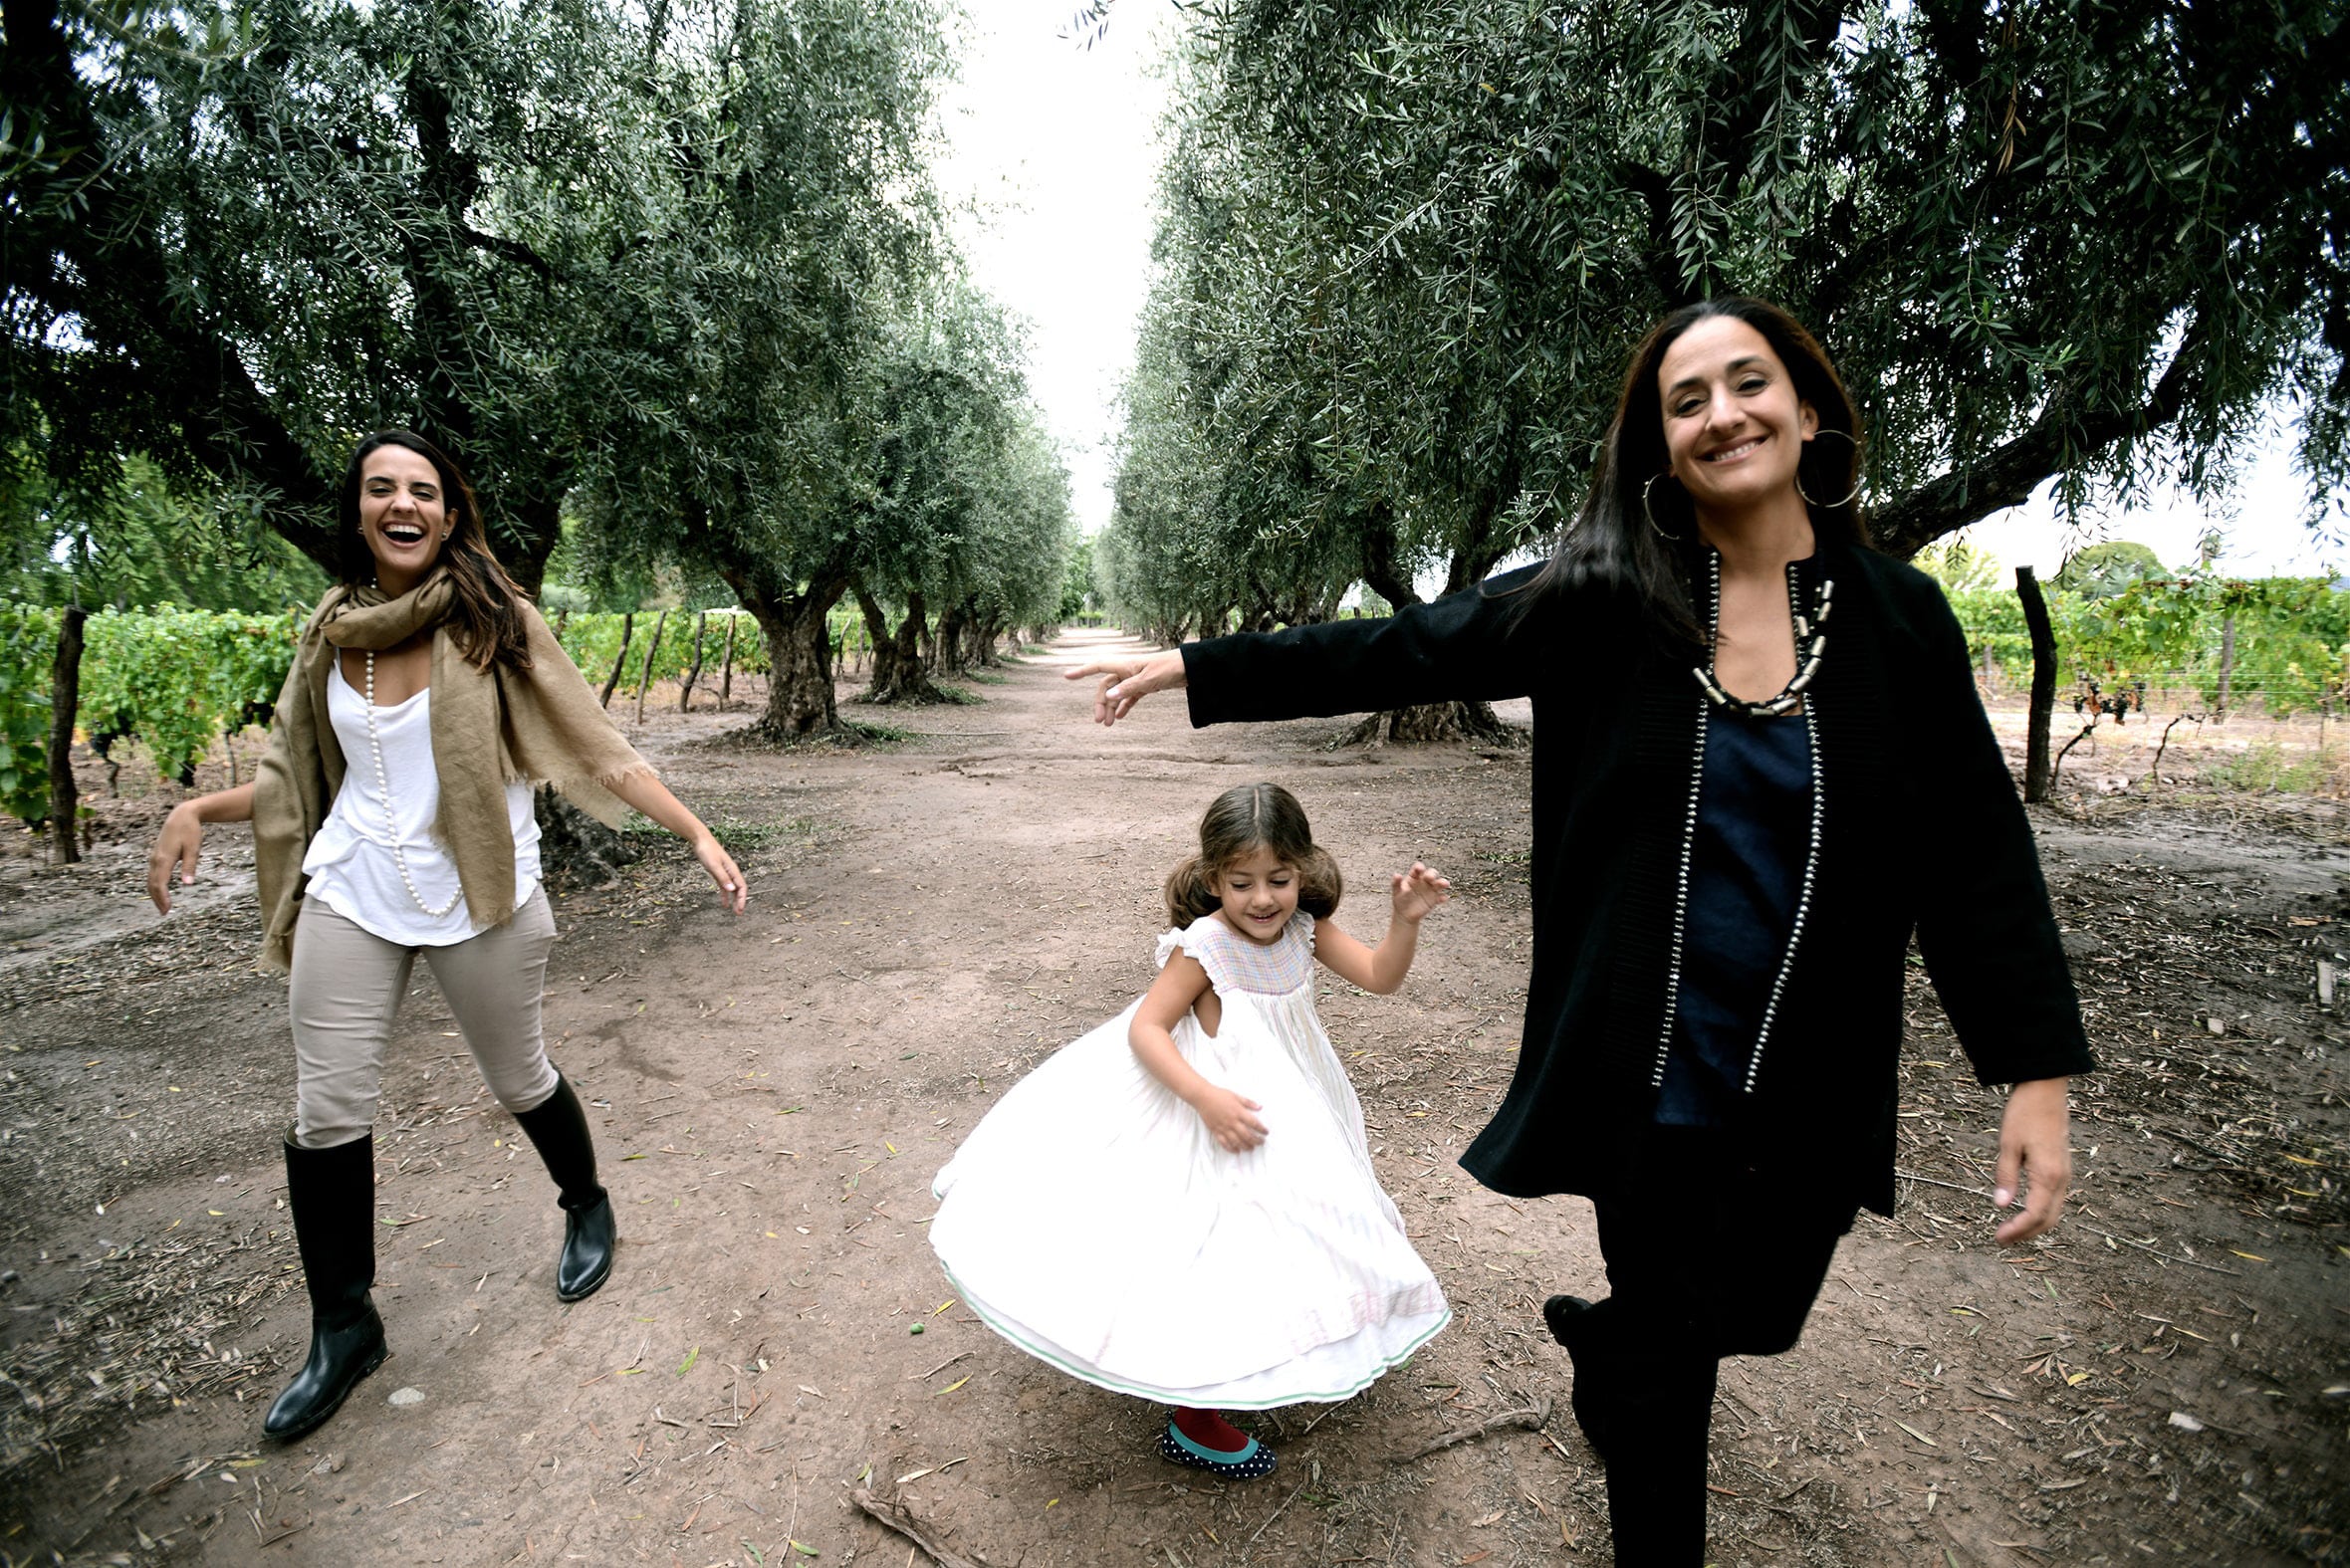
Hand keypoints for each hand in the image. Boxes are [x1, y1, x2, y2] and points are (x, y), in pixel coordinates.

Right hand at [148, 805, 203, 913]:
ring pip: (151, 880)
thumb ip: (190, 866)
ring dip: (155, 894)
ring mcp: (154, 858)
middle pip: (153, 884)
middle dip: (158, 899)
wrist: (181, 816)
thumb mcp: (194, 848)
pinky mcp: (156, 856)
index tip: (167, 909)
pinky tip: (161, 892)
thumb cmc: (190, 831)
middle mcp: (155, 860)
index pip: (160, 883)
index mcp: (164, 859)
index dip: (162, 898)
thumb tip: (188, 884)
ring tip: (163, 906)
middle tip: (165, 913)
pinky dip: (155, 885)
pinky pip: (153, 875)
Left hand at [693, 833, 748, 913]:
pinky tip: (724, 903)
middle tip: (739, 913)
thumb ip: (722, 878)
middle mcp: (730, 872)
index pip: (741, 887)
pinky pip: (724, 886)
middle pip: (739, 889)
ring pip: (732, 888)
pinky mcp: (718, 872)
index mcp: (732, 870)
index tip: (740, 909)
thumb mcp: (713, 866)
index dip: (742, 898)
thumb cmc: (707, 851)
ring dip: (734, 900)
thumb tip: (732, 890)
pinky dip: (725, 895)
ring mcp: (724, 872)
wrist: (700, 840)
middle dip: (740, 901)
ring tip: (734, 911)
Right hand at [1065, 650, 1184, 725]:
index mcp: (1125, 665)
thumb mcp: (1149, 680)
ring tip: (1109, 725)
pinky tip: (1121, 717)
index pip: (1098, 667)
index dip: (1082, 671)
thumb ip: (1129, 688)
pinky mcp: (1145, 685)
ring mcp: (1136, 678)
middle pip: (1106, 686)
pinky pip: (1130, 697)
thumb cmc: (1169, 669)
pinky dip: (1124, 706)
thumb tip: (1109, 697)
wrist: (1190, 668)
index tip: (1067, 676)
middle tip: (1100, 722)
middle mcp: (1127, 671)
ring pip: (1117, 694)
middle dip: (1101, 703)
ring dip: (1112, 708)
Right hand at [1191, 1084, 1267, 1152]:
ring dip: (1246, 1146)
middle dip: (1256, 1141)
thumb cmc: (1220, 1095)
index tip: (1266, 1132)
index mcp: (1239, 1112)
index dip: (1262, 1129)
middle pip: (1247, 1135)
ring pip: (1237, 1141)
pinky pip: (1224, 1143)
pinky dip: (1231, 1149)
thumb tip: (1260, 1107)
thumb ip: (1248, 1103)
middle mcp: (1232, 1122)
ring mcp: (1224, 1128)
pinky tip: (1237, 1151)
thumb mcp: (1236, 1096)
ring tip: (1251, 1148)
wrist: (1203, 1097)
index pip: (1254, 1123)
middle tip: (1261, 1142)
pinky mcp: (1216, 1131)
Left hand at [1390, 862, 1450, 923]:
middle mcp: (1424, 880)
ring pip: (1439, 883)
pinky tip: (1443, 899)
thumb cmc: (1400, 899)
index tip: (1419, 869)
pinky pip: (1441, 897)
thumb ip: (1396, 883)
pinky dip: (1443, 898)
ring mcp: (1430, 889)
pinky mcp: (1435, 899)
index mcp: (1414, 876)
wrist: (1405, 914)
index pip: (1418, 868)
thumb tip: (1397, 875)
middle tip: (1430, 878)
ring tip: (1445, 884)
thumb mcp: (1396, 891)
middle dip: (1432, 874)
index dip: (1419, 867)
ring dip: (1442, 882)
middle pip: (1431, 873)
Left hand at [1992, 1077, 2071, 1243]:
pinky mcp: (2063, 1168)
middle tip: (2002, 1239)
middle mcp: (2062, 1179)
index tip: (1998, 1238)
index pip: (2035, 1215)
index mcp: (2048, 1175)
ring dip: (2034, 1225)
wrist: (2046, 1090)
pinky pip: (2055, 1199)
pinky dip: (2041, 1212)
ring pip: (2054, 1211)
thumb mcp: (2008, 1144)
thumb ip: (2006, 1176)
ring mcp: (2065, 1174)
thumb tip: (2001, 1205)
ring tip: (2011, 1230)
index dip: (2018, 1231)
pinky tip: (2024, 1211)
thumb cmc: (2025, 1114)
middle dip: (2027, 1234)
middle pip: (2048, 1219)